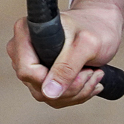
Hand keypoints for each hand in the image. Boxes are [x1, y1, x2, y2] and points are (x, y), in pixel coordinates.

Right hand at [8, 0, 123, 107]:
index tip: (79, 70)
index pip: (27, 70)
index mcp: (26, 32)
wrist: (101, 25)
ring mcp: (30, 65)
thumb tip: (49, 92)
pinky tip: (89, 80)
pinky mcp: (40, 77)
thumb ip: (68, 66)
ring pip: (47, 96)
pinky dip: (75, 94)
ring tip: (94, 74)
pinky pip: (54, 98)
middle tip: (92, 72)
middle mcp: (22, 50)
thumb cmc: (94, 27)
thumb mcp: (86, 44)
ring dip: (76, 91)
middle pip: (38, 87)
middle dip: (71, 86)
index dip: (52, 78)